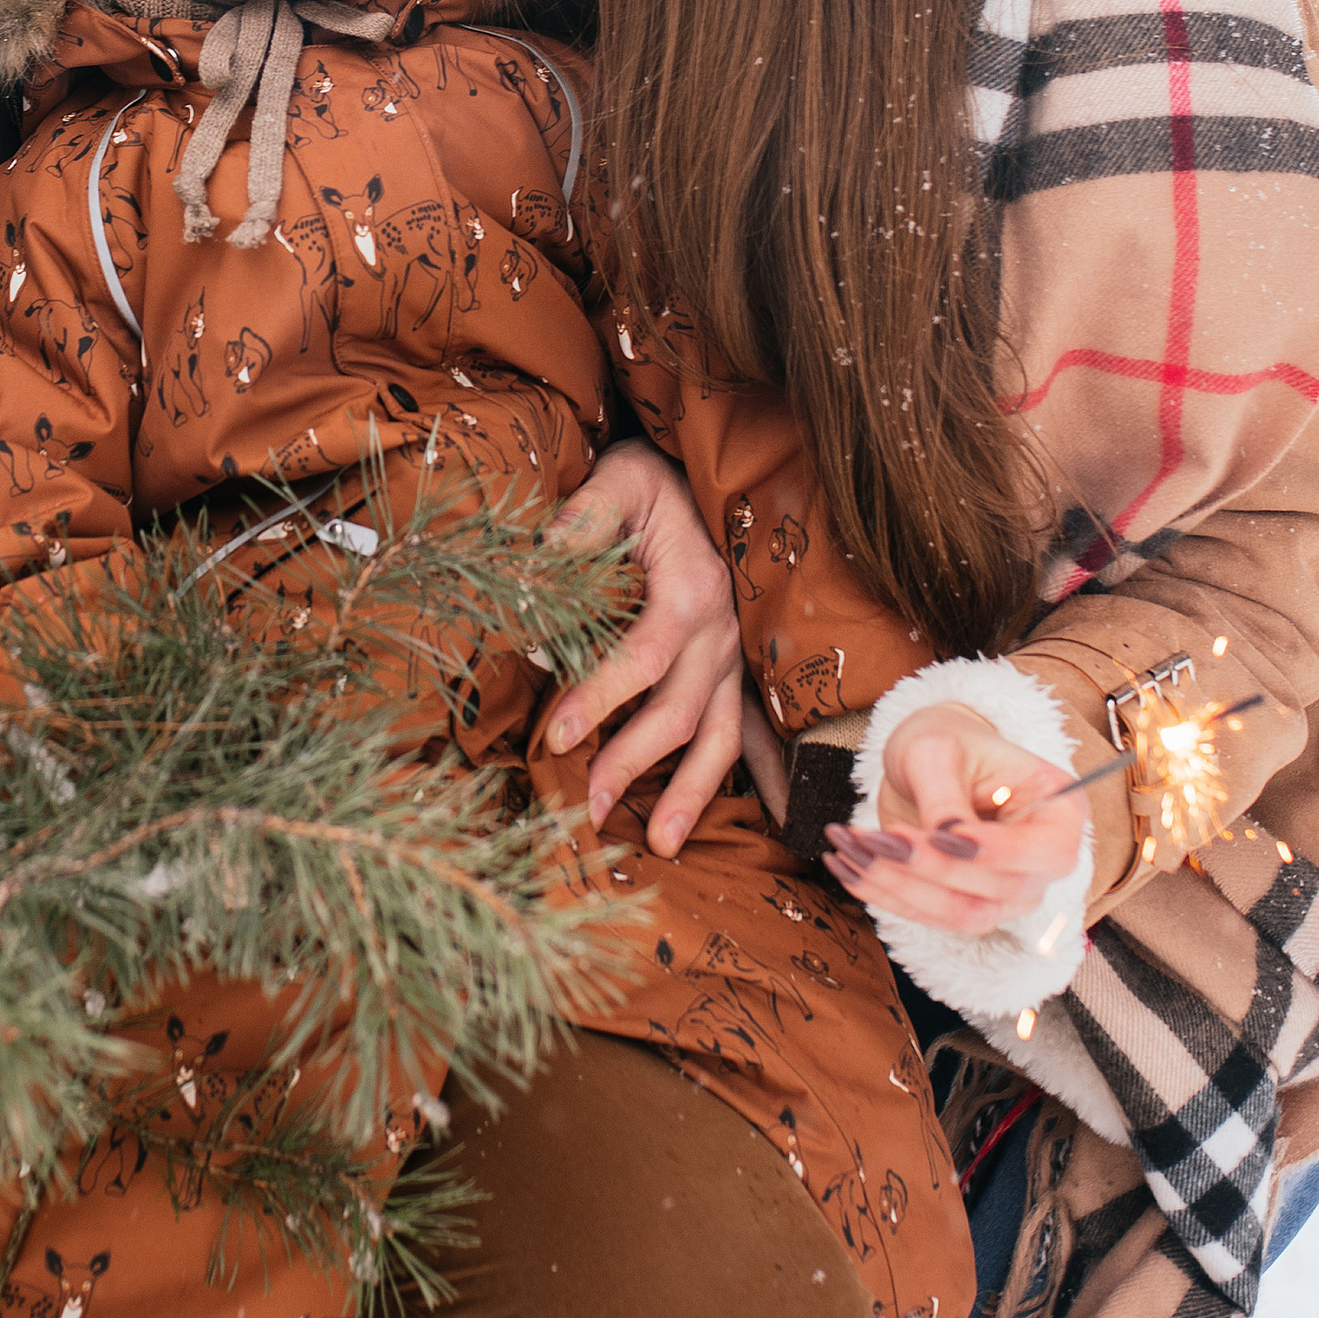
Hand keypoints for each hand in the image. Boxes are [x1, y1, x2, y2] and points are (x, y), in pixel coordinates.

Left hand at [540, 440, 744, 850]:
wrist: (710, 473)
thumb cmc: (656, 481)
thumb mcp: (619, 480)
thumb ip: (583, 518)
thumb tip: (539, 559)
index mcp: (691, 590)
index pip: (644, 657)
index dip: (600, 698)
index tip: (555, 736)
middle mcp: (722, 633)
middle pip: (682, 713)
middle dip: (634, 765)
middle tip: (588, 808)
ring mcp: (737, 656)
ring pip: (723, 736)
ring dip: (693, 793)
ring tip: (661, 844)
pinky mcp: (741, 668)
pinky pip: (757, 730)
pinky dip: (767, 776)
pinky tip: (780, 821)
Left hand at [825, 706, 1085, 939]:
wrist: (930, 759)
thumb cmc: (945, 743)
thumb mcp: (937, 751)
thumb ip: (944, 794)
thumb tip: (945, 839)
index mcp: (1059, 811)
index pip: (1047, 852)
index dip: (997, 852)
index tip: (942, 836)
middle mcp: (1041, 862)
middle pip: (1000, 890)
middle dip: (930, 867)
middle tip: (872, 837)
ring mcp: (1007, 891)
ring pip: (962, 914)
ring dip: (899, 888)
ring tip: (848, 847)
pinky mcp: (968, 905)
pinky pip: (930, 917)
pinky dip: (883, 894)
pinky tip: (843, 865)